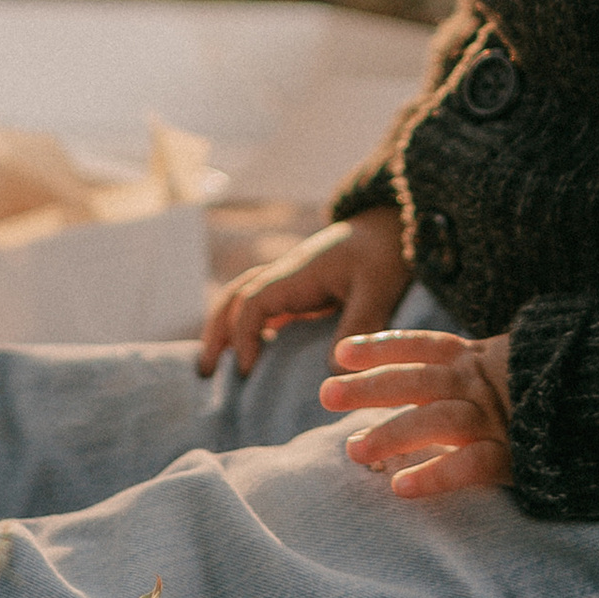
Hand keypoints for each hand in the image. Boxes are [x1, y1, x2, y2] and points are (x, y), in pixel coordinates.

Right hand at [198, 206, 410, 379]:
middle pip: (234, 297)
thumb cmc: (385, 254)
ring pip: (243, 300)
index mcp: (297, 273)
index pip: (254, 302)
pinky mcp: (302, 292)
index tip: (247, 370)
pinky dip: (248, 330)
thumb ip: (360, 325)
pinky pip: (264, 310)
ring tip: (215, 367)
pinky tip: (252, 358)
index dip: (244, 335)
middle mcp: (286, 275)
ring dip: (225, 329)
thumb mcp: (378, 288)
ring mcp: (292, 282)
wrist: (393, 224)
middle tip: (205, 372)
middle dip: (216, 333)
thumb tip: (335, 372)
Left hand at [320, 327, 513, 498]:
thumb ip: (467, 372)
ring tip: (352, 451)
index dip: (382, 346)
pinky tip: (401, 488)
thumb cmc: (550, 392)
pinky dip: (437, 475)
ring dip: (394, 433)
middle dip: (371, 387)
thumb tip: (415, 387)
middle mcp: (484, 384)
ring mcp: (501, 418)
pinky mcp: (519, 456)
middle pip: (419, 381)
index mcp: (479, 360)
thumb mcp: (507, 369)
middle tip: (325, 395)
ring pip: (439, 420)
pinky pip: (473, 465)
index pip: (423, 347)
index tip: (341, 353)